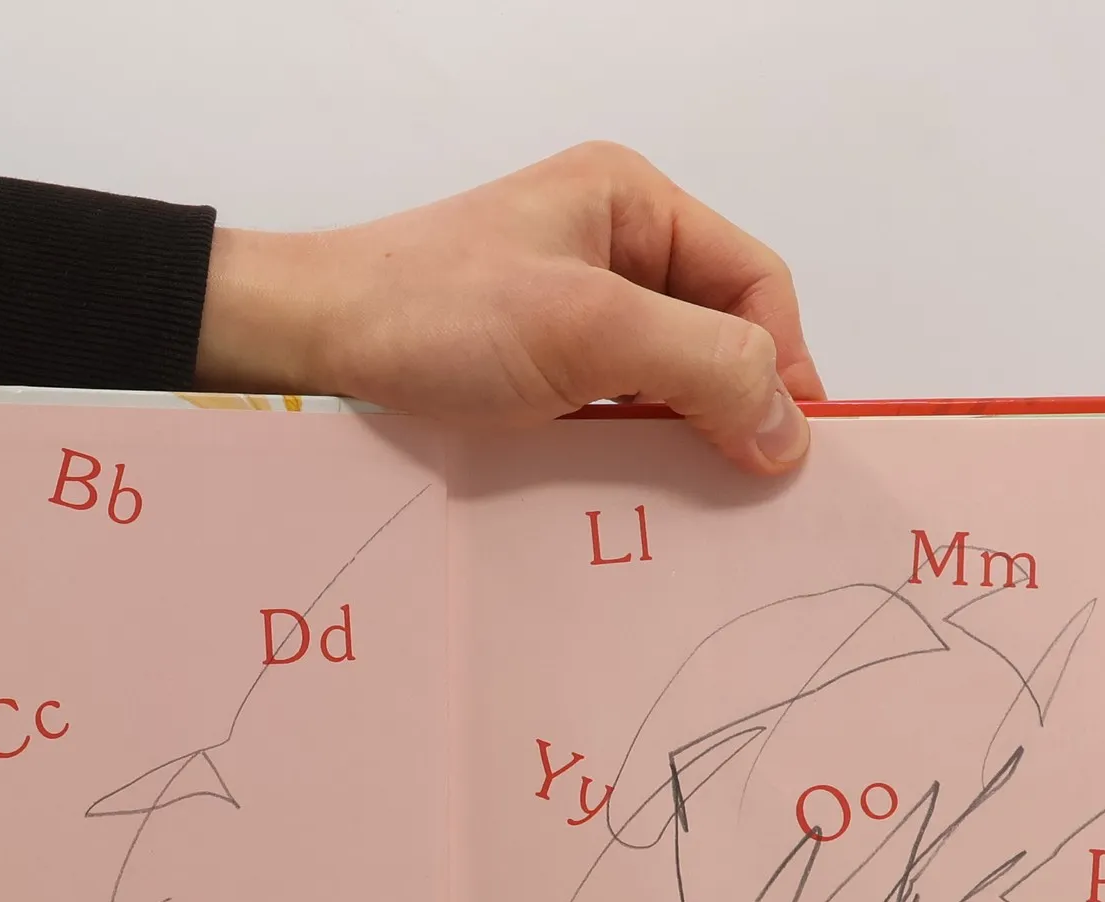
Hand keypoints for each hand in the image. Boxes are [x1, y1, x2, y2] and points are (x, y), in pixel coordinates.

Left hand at [196, 141, 823, 476]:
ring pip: (670, 379)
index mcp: (634, 203)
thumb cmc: (436, 312)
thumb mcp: (588, 329)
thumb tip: (790, 428)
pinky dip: (639, 449)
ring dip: (687, 435)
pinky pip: (620, 409)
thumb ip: (700, 367)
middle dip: (738, 403)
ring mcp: (575, 310)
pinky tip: (639, 491)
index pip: (753, 281)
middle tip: (751, 485)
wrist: (314, 342)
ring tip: (698, 496)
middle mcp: (613, 247)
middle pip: (718, 332)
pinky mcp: (542, 367)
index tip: (789, 446)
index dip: (782, 361)